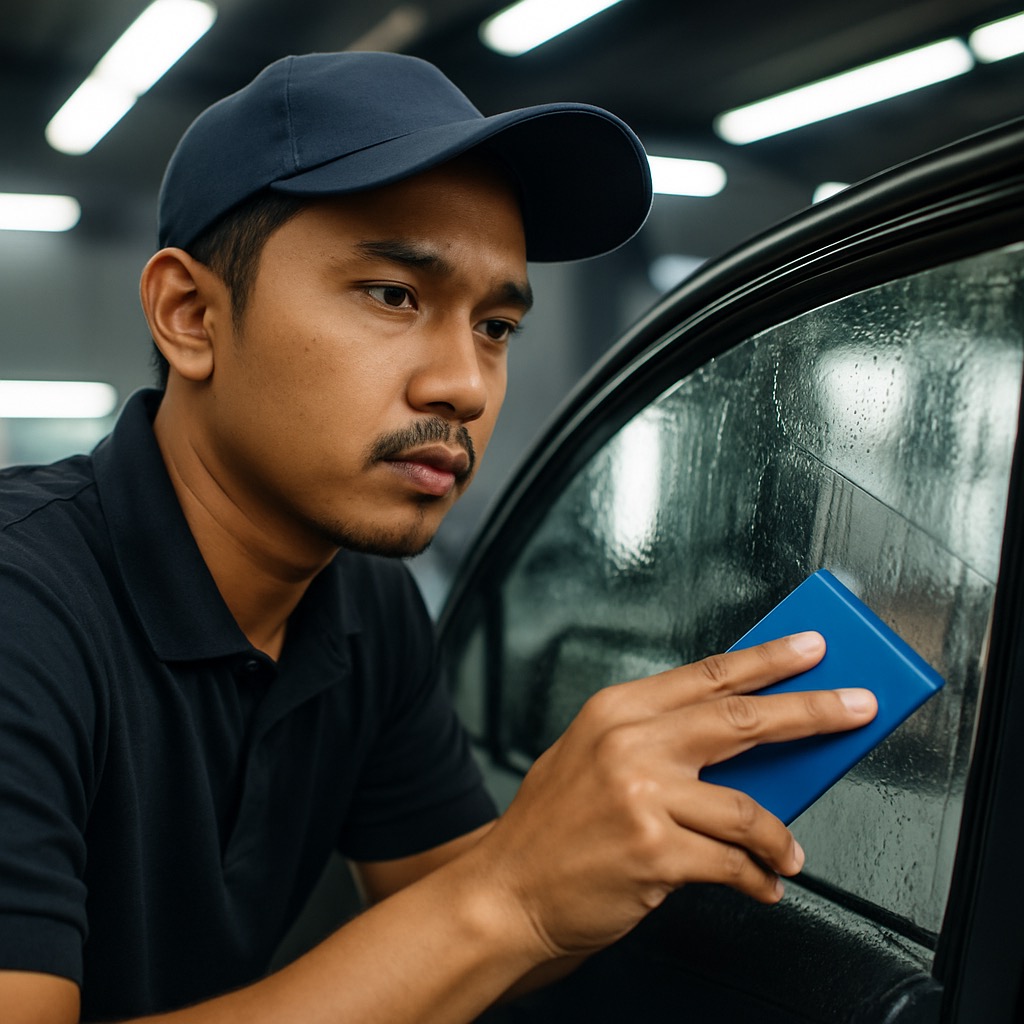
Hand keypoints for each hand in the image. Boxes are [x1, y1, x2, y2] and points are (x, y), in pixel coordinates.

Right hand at [468, 632, 876, 960]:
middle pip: (742, 718)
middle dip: (811, 710)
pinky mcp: (654, 851)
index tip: (810, 648)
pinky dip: (757, 877)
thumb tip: (745, 751)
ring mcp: (642, 795)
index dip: (768, 660)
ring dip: (780, 837)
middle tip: (856, 705)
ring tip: (788, 853)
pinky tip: (761, 883)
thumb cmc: (552, 828)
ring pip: (747, 806)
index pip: (709, 674)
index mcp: (616, 711)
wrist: (505, 890)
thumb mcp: (597, 761)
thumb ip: (664, 747)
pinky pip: (733, 862)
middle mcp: (629, 743)